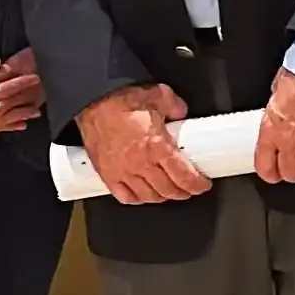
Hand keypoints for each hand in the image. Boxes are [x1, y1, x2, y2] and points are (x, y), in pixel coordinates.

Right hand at [79, 82, 208, 202]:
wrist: (92, 101)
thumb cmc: (121, 99)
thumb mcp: (159, 95)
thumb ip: (175, 106)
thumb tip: (181, 113)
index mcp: (157, 147)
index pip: (184, 176)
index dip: (198, 185)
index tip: (202, 185)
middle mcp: (141, 163)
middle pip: (168, 190)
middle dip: (183, 192)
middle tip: (189, 189)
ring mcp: (123, 172)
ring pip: (149, 196)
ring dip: (162, 196)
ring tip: (168, 191)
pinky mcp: (107, 174)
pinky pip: (125, 196)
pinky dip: (137, 198)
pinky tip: (143, 194)